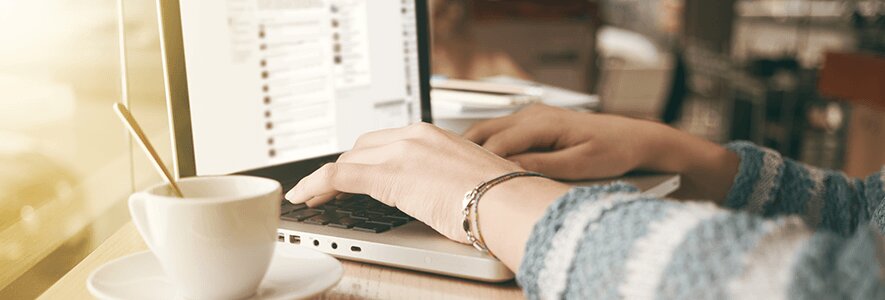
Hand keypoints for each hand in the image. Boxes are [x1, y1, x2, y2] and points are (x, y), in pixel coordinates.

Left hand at [284, 123, 526, 242]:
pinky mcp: (387, 175)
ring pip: (347, 162)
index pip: (385, 142)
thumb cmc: (498, 197)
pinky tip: (304, 196)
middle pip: (361, 149)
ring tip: (313, 197)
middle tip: (329, 188)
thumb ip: (444, 177)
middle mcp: (412, 136)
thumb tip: (439, 194)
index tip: (355, 172)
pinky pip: (338, 176)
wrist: (506, 201)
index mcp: (431, 134)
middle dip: (343, 168)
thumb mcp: (466, 177)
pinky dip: (314, 184)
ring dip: (326, 180)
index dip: (363, 159)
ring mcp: (399, 153)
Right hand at [463, 104, 663, 179]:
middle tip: (444, 175)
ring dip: (470, 148)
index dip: (478, 164)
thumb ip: (543, 166)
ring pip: (488, 130)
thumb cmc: (612, 151)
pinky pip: (499, 132)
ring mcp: (531, 116)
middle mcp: (532, 114)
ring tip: (452, 172)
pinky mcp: (533, 122)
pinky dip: (484, 146)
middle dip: (463, 153)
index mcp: (542, 123)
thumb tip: (510, 170)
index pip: (498, 143)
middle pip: (484, 131)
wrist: (633, 138)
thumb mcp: (580, 165)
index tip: (463, 183)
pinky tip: (476, 164)